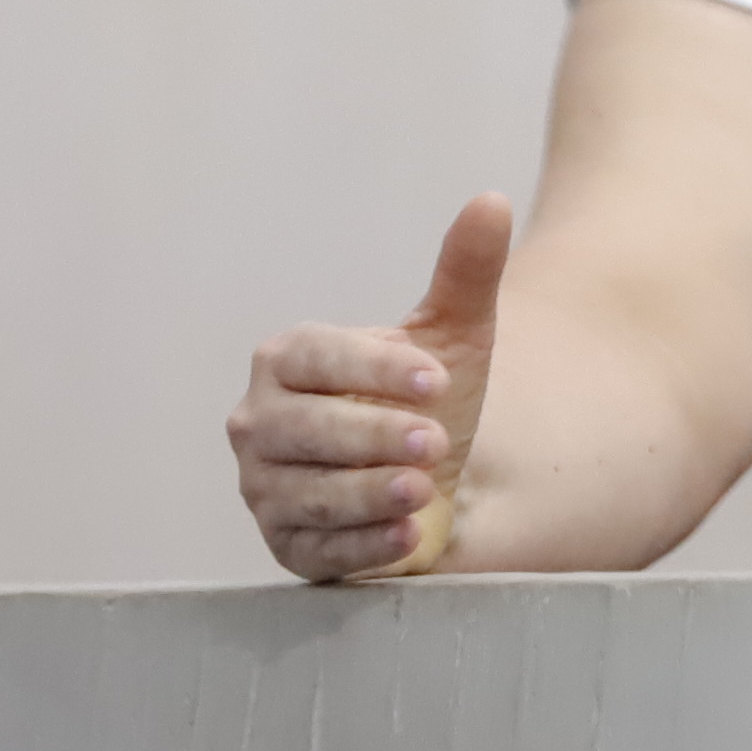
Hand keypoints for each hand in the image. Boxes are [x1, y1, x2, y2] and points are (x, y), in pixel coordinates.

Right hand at [229, 194, 510, 580]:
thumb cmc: (427, 399)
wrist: (433, 479)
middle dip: (371, 434)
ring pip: (306, 492)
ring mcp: (266, 486)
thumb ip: (466, 272)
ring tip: (421, 488)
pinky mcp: (286, 546)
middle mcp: (259, 422)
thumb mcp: (453, 337)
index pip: (316, 359)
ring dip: (364, 492)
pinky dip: (359, 546)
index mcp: (287, 360)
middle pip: (303, 430)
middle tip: (435, 440)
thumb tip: (491, 200)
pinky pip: (312, 550)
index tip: (438, 381)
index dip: (373, 370)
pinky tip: (404, 536)